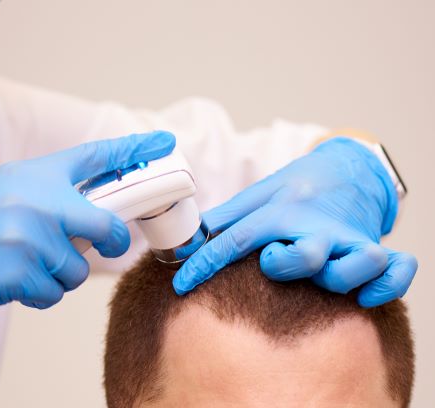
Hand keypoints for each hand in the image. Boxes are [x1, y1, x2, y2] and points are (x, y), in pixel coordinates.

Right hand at [0, 131, 175, 353]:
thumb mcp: (5, 193)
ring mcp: (29, 236)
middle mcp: (35, 200)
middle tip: (109, 245)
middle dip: (112, 241)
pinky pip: (57, 291)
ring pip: (80, 267)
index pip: (94, 157)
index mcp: (32, 175)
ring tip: (28, 265)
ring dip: (62, 274)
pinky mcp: (21, 271)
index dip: (133, 149)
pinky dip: (43, 292)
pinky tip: (16, 282)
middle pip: (106, 223)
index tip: (163, 142)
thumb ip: (49, 196)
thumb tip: (96, 213)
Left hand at [173, 137, 416, 306]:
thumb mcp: (259, 194)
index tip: (181, 285)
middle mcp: (315, 226)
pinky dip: (387, 285)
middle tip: (273, 261)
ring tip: (328, 275)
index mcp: (280, 211)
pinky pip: (396, 270)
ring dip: (341, 277)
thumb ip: (227, 216)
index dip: (204, 264)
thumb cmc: (297, 187)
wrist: (345, 167)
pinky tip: (366, 297)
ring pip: (356, 264)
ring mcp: (348, 238)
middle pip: (304, 255)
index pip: (235, 239)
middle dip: (286, 266)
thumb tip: (191, 236)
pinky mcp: (374, 245)